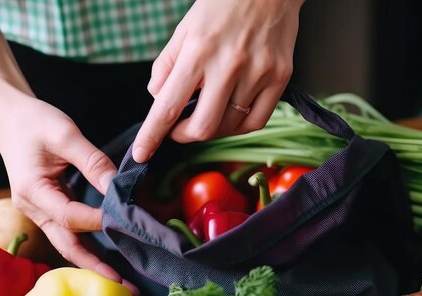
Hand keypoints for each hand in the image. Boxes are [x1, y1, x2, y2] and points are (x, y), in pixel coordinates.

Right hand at [0, 87, 139, 295]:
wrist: (10, 117)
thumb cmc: (35, 121)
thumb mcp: (65, 135)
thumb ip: (93, 162)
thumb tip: (118, 188)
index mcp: (31, 190)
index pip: (69, 216)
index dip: (97, 221)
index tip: (125, 223)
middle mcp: (32, 207)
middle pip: (66, 244)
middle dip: (95, 266)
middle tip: (122, 285)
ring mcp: (38, 211)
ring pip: (67, 243)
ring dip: (92, 262)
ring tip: (119, 281)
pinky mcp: (47, 209)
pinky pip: (68, 233)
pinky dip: (87, 246)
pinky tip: (107, 258)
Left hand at [132, 0, 303, 162]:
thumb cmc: (222, 6)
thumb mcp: (184, 29)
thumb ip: (166, 66)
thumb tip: (158, 100)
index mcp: (197, 51)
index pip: (168, 106)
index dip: (152, 135)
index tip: (142, 155)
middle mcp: (228, 66)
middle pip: (202, 127)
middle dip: (184, 135)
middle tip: (180, 128)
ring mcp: (257, 73)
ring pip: (229, 127)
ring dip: (212, 128)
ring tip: (209, 109)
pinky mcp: (279, 78)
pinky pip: (256, 121)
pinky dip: (239, 126)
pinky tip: (232, 114)